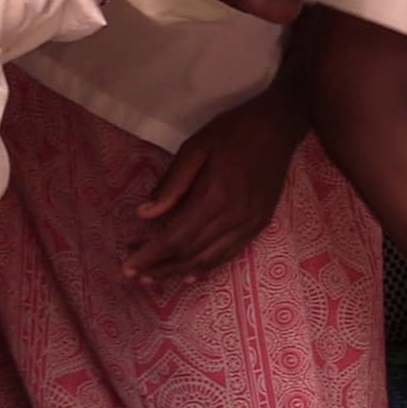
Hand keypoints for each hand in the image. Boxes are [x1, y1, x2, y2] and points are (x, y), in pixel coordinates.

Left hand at [122, 92, 305, 285]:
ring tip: (155, 279)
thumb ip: (172, 184)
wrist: (278, 128)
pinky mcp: (259, 224)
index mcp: (215, 196)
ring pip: (210, 259)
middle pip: (191, 253)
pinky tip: (190, 276)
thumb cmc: (233, 132)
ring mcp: (250, 223)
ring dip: (180, 272)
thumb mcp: (195, 148)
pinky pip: (230, 253)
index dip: (150, 254)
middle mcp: (234, 217)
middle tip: (134, 276)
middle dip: (160, 267)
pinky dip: (208, 267)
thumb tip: (145, 214)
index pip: (176, 237)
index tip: (128, 265)